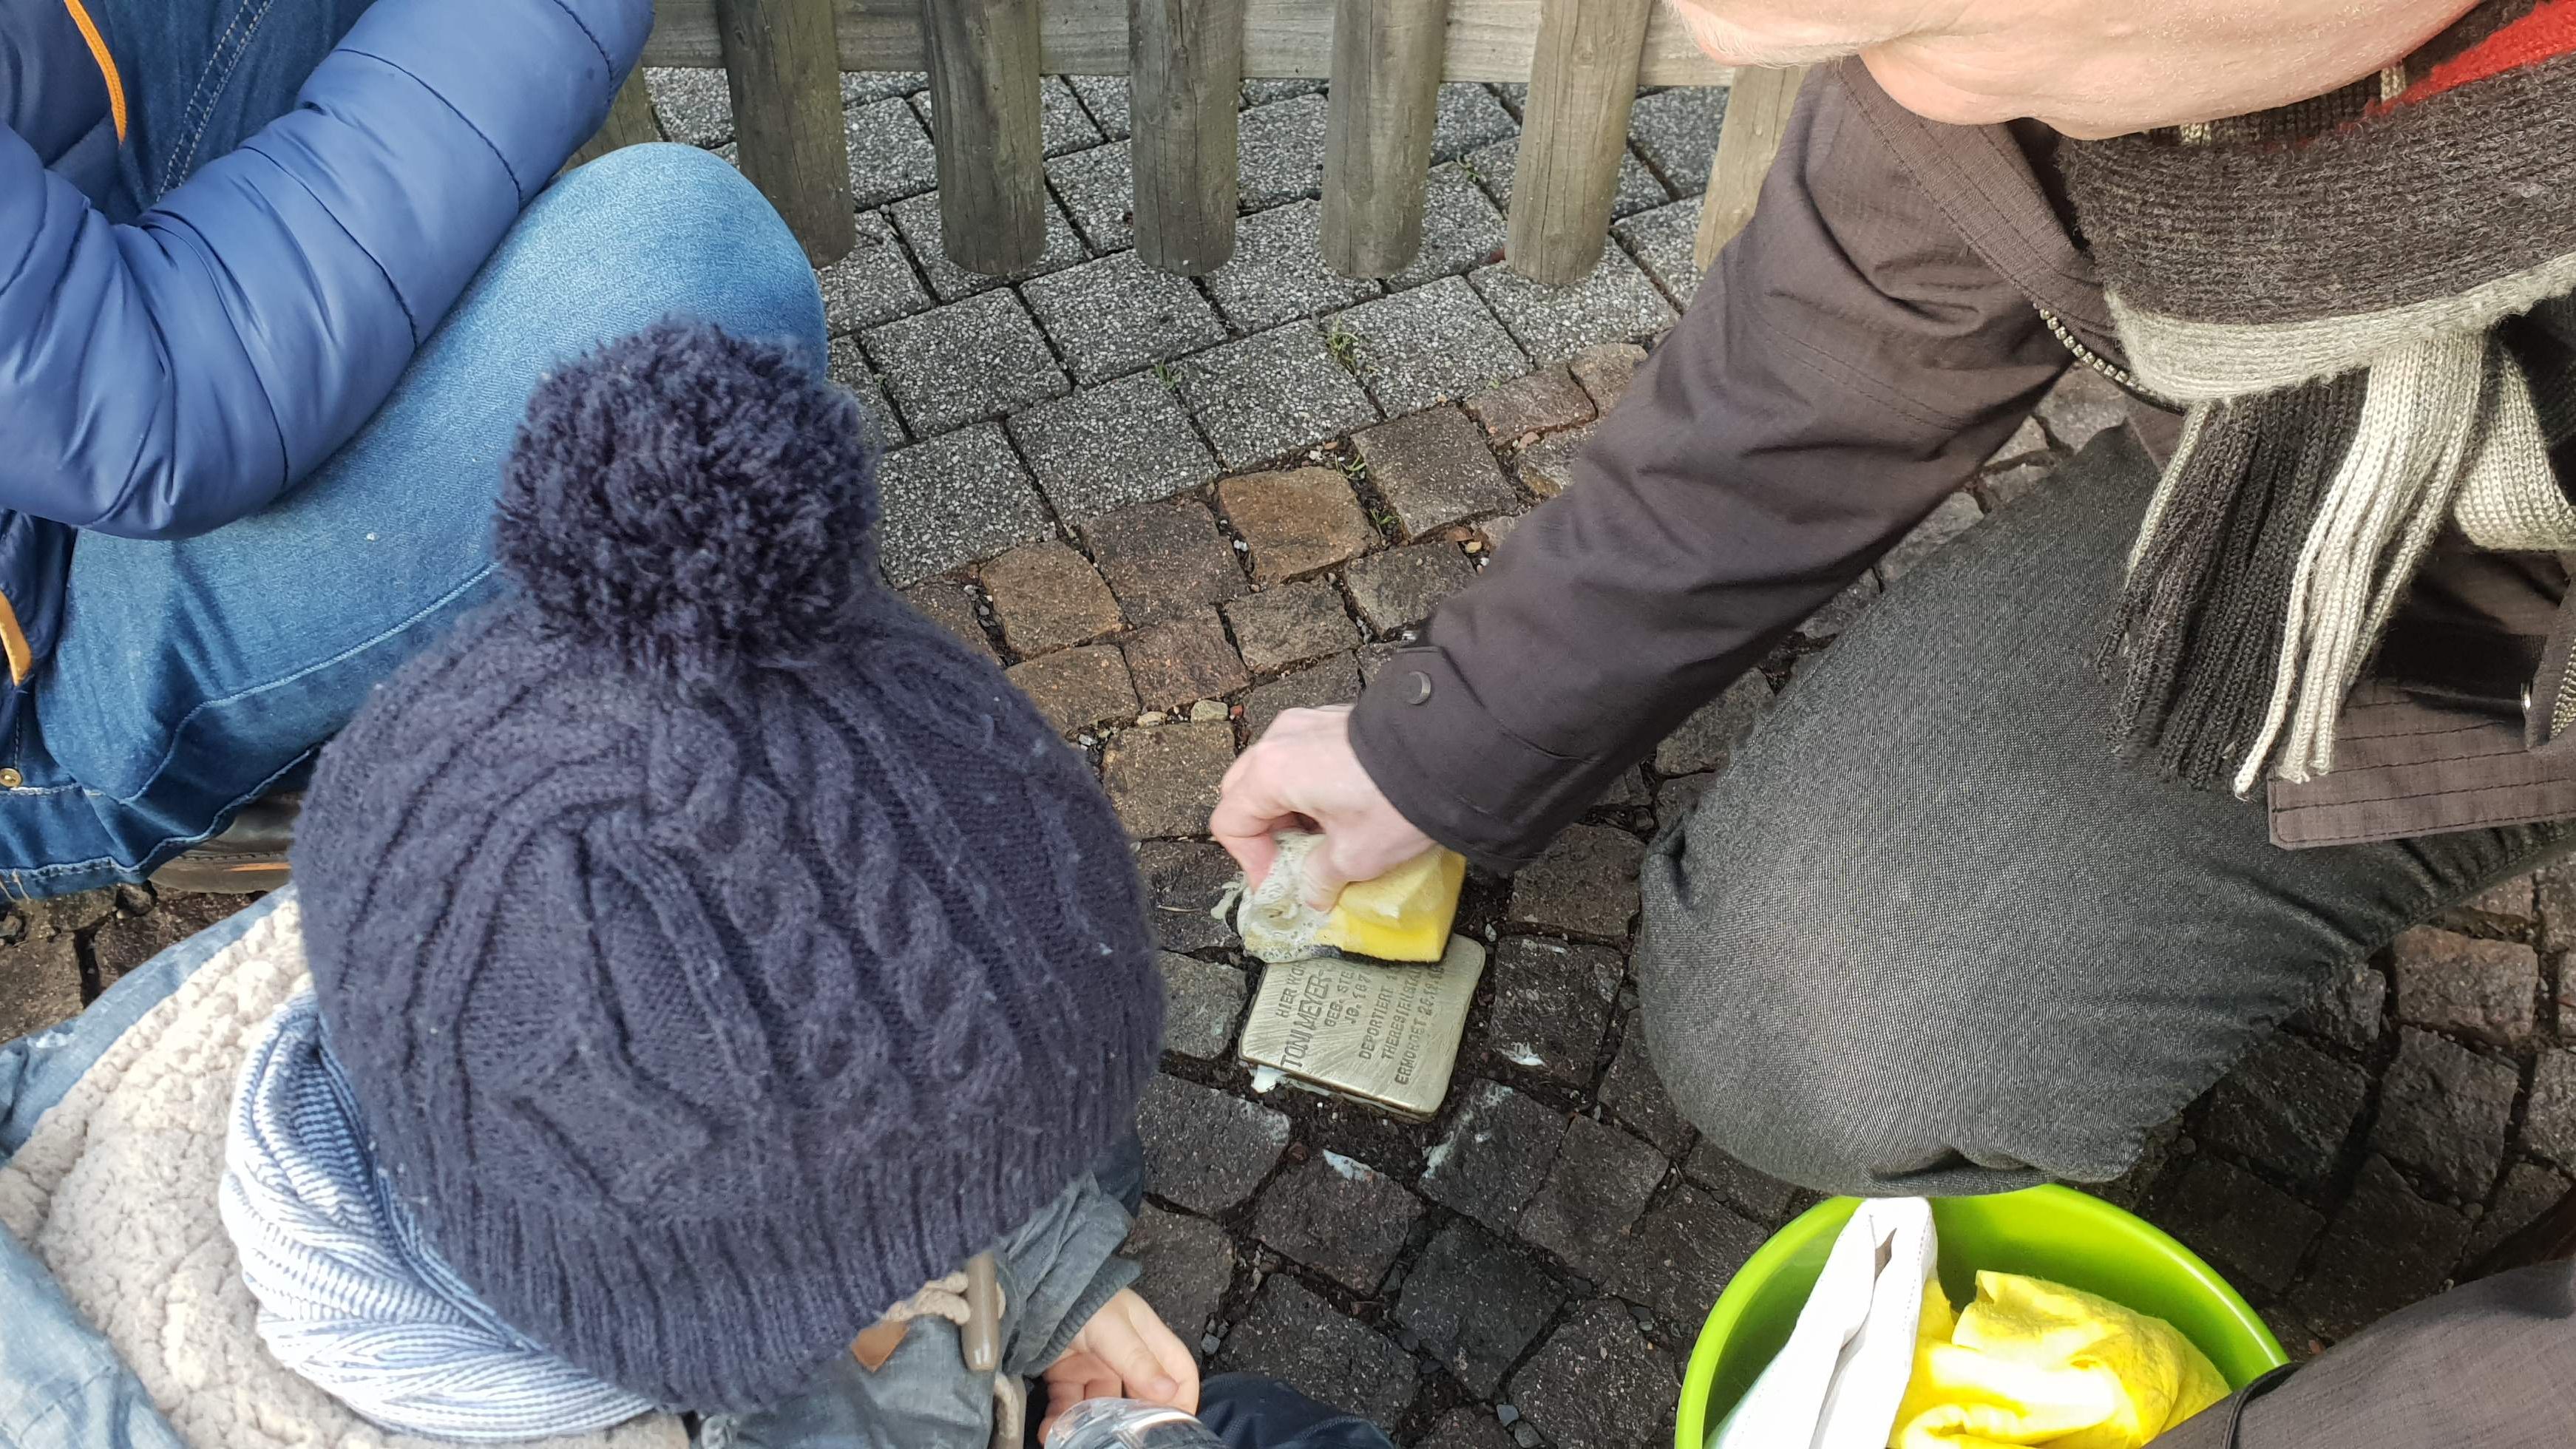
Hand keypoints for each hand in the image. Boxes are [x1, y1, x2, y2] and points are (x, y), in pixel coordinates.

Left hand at [1039, 1289, 1198, 1443]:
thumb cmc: (1081, 1296)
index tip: (1177, 1428)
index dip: (1184, 1398)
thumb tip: (1169, 1393)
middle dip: (1133, 1422)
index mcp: (1147, 1338)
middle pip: (1140, 1397)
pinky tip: (1052, 1431)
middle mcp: (1124, 1355)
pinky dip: (1061, 1420)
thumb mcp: (1113, 1327)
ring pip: (1101, 1407)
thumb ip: (1137, 1360)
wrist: (1033, 1287)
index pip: (1179, 1371)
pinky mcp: (1066, 1374)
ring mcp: (1095, 1365)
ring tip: (1076, 1441)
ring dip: (1090, 1427)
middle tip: (1123, 1442)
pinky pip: (1069, 1405)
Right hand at [1211, 706, 1436, 907]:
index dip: (1250, 862)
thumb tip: (1311, 894)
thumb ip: (1320, 879)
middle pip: (1244, 792)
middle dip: (1264, 833)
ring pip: (1272, 771)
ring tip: (1323, 839)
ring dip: (1287, 809)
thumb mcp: (1355, 857)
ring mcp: (1305, 722)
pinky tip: (1342, 809)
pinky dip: (1308, 785)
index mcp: (1271, 773)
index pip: (1231, 822)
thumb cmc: (1397, 802)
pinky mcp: (1332, 718)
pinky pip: (1301, 755)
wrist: (1453, 752)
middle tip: (1295, 861)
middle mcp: (1280, 739)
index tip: (1280, 882)